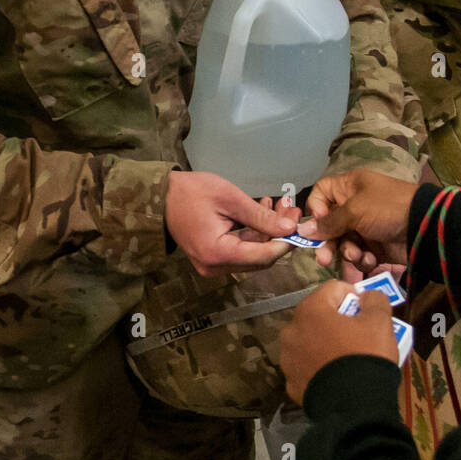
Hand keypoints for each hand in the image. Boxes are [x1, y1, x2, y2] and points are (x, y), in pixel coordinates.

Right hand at [165, 172, 296, 276]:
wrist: (160, 196)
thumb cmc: (192, 192)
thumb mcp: (230, 198)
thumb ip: (260, 216)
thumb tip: (290, 228)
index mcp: (218, 254)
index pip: (263, 257)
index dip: (285, 243)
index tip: (299, 225)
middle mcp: (216, 267)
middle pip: (259, 258)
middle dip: (278, 235)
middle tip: (291, 209)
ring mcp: (213, 265)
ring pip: (252, 254)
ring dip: (267, 232)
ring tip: (279, 205)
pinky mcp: (212, 259)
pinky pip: (240, 250)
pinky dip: (253, 234)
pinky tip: (262, 211)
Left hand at [279, 280, 397, 402]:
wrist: (355, 407)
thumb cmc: (365, 355)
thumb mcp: (380, 321)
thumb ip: (374, 300)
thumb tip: (367, 296)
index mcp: (310, 310)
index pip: (333, 289)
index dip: (353, 296)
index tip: (366, 311)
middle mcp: (291, 331)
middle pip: (317, 316)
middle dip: (336, 320)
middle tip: (357, 334)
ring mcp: (288, 360)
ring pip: (308, 342)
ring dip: (323, 343)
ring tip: (344, 357)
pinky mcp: (291, 385)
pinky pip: (307, 368)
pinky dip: (318, 368)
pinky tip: (335, 376)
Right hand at [298, 168, 417, 275]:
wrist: (423, 228)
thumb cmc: (386, 208)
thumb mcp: (355, 210)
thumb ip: (329, 222)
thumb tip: (303, 230)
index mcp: (349, 187)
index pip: (322, 193)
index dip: (316, 208)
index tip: (319, 223)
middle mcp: (354, 206)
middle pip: (329, 225)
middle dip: (327, 243)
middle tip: (324, 259)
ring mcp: (365, 227)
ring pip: (342, 243)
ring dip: (347, 252)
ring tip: (358, 255)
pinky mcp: (374, 246)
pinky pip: (358, 254)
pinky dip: (362, 259)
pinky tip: (370, 259)